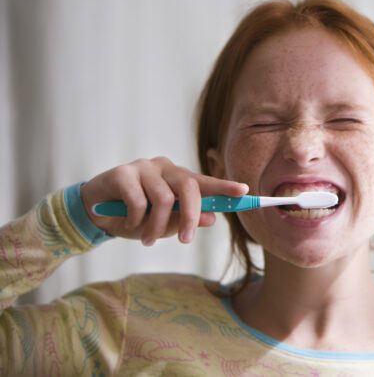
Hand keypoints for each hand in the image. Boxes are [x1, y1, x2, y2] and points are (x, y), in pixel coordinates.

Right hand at [79, 156, 247, 245]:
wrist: (94, 214)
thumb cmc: (135, 218)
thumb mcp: (163, 224)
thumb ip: (186, 220)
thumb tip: (212, 219)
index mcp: (179, 179)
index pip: (205, 182)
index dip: (224, 187)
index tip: (243, 192)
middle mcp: (165, 168)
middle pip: (188, 187)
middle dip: (190, 216)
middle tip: (185, 241)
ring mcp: (144, 167)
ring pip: (163, 198)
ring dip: (155, 226)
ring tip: (147, 240)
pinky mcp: (122, 172)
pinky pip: (138, 200)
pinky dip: (135, 219)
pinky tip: (127, 224)